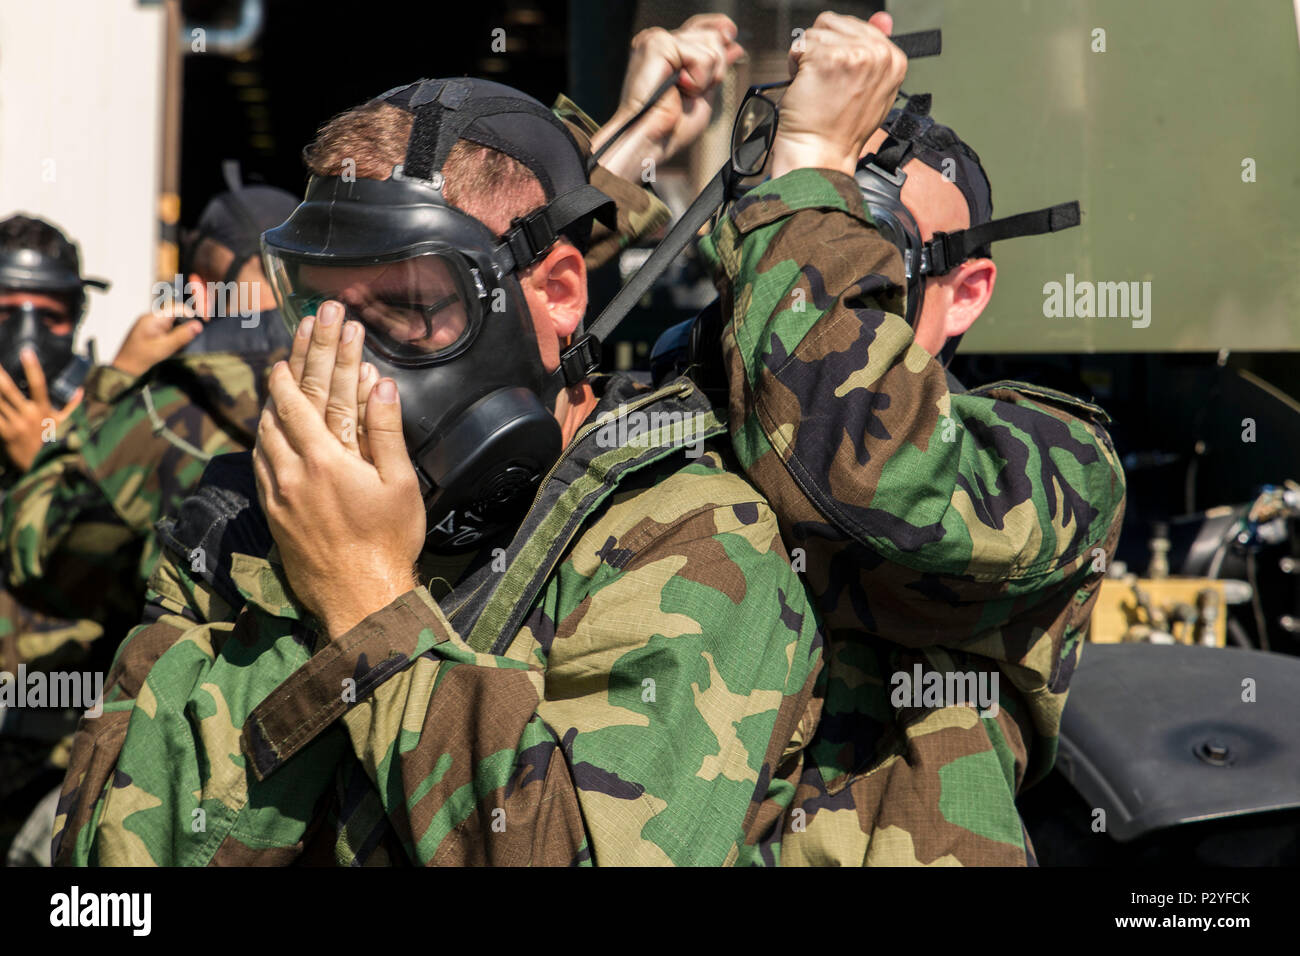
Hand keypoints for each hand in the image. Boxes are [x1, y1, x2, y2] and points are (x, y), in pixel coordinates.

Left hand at [0, 349, 82, 470]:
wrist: (48, 470)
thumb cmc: (57, 444)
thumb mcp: (68, 424)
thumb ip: (73, 406)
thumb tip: (81, 390)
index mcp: (44, 410)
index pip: (39, 384)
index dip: (32, 368)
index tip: (26, 352)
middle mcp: (28, 415)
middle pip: (9, 390)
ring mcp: (15, 425)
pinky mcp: (5, 435)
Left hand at [111, 305, 203, 377]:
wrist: (123, 369)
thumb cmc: (138, 359)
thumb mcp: (163, 348)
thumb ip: (181, 336)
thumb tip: (197, 326)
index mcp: (153, 319)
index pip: (177, 308)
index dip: (193, 314)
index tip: (205, 322)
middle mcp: (151, 319)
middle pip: (176, 314)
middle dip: (187, 324)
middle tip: (195, 335)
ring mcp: (151, 325)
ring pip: (173, 323)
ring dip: (181, 332)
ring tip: (181, 344)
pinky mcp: (152, 332)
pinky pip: (168, 329)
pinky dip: (175, 337)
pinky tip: (175, 346)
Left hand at [252, 301, 425, 638]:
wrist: (358, 599)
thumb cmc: (388, 543)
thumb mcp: (399, 485)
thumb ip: (386, 431)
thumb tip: (380, 383)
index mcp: (324, 459)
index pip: (308, 393)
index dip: (314, 353)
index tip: (320, 320)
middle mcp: (291, 470)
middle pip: (283, 403)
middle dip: (294, 360)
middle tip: (300, 329)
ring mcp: (276, 492)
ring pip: (264, 429)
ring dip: (274, 396)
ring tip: (283, 369)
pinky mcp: (272, 511)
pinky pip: (260, 459)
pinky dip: (266, 431)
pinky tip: (273, 424)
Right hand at [589, 13, 743, 179]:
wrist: (651, 139)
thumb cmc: (670, 127)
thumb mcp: (703, 91)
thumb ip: (715, 65)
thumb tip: (733, 44)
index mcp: (669, 52)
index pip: (700, 27)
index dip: (719, 30)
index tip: (731, 35)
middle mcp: (662, 42)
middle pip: (712, 35)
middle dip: (716, 68)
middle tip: (691, 91)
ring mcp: (658, 40)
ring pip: (711, 44)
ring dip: (706, 78)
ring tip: (681, 92)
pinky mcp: (658, 44)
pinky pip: (702, 56)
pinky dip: (698, 80)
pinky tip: (679, 88)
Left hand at [768, 11, 905, 178]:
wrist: (821, 155)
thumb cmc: (840, 130)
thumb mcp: (871, 90)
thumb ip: (875, 52)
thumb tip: (883, 17)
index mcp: (894, 59)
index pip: (856, 27)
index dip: (836, 49)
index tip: (837, 77)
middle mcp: (879, 53)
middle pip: (834, 24)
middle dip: (820, 50)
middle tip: (825, 84)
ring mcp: (855, 54)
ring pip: (815, 33)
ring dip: (806, 59)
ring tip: (816, 86)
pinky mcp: (828, 58)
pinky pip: (799, 44)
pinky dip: (794, 65)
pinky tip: (805, 87)